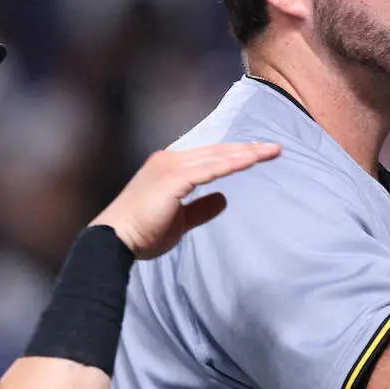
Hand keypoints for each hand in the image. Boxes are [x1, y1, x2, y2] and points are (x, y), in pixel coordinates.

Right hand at [90, 142, 280, 258]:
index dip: (234, 153)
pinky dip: (232, 163)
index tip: (258, 153)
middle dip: (246, 148)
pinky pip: (210, 169)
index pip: (209, 156)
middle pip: (216, 150)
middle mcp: (169, 160)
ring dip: (246, 153)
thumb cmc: (143, 233)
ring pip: (217, 156)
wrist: (115, 240)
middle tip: (274, 148)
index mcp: (169, 167)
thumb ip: (201, 209)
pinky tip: (251, 161)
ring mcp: (170, 166)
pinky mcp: (173, 178)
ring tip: (271, 151)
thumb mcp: (180, 220)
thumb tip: (224, 199)